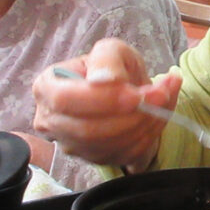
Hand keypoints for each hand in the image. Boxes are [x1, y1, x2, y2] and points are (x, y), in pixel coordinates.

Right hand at [31, 38, 181, 170]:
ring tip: (163, 99)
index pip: (65, 100)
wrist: (129, 92)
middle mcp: (51, 121)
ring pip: (107, 144)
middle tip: (160, 95)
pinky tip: (157, 115)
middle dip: (130, 114)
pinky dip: (148, 135)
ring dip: (143, 124)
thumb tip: (103, 78)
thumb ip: (107, 59)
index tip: (136, 95)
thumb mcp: (112, 50)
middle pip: (87, 129)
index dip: (102, 100)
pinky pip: (123, 154)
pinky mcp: (94, 158)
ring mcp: (71, 144)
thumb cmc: (114, 69)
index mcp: (47, 87)